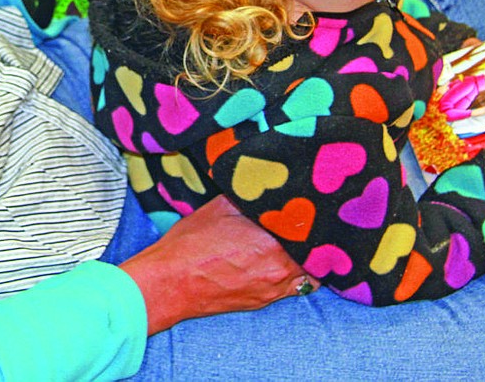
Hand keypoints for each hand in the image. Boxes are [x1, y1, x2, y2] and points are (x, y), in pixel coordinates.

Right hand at [118, 194, 312, 334]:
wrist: (170, 284)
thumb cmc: (190, 245)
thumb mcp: (220, 206)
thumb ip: (251, 195)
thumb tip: (268, 183)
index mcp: (272, 242)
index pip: (308, 226)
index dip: (312, 214)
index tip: (310, 204)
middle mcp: (279, 269)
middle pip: (314, 250)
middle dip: (312, 234)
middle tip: (308, 219)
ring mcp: (274, 289)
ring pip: (310, 272)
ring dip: (308, 256)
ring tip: (300, 240)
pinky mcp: (265, 302)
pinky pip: (296, 287)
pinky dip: (298, 274)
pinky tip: (288, 260)